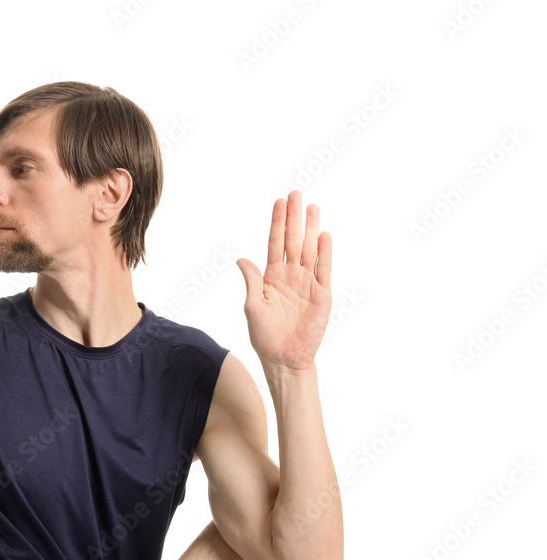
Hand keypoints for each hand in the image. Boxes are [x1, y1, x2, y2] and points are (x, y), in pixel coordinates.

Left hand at [236, 189, 331, 372]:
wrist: (284, 358)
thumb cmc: (265, 336)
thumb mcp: (252, 306)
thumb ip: (252, 281)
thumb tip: (241, 259)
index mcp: (272, 277)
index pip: (275, 244)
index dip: (277, 224)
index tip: (279, 203)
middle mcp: (290, 276)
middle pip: (293, 241)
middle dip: (294, 218)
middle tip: (296, 194)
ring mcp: (307, 283)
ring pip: (309, 250)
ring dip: (311, 229)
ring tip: (312, 207)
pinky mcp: (322, 294)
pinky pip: (323, 269)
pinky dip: (324, 253)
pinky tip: (324, 236)